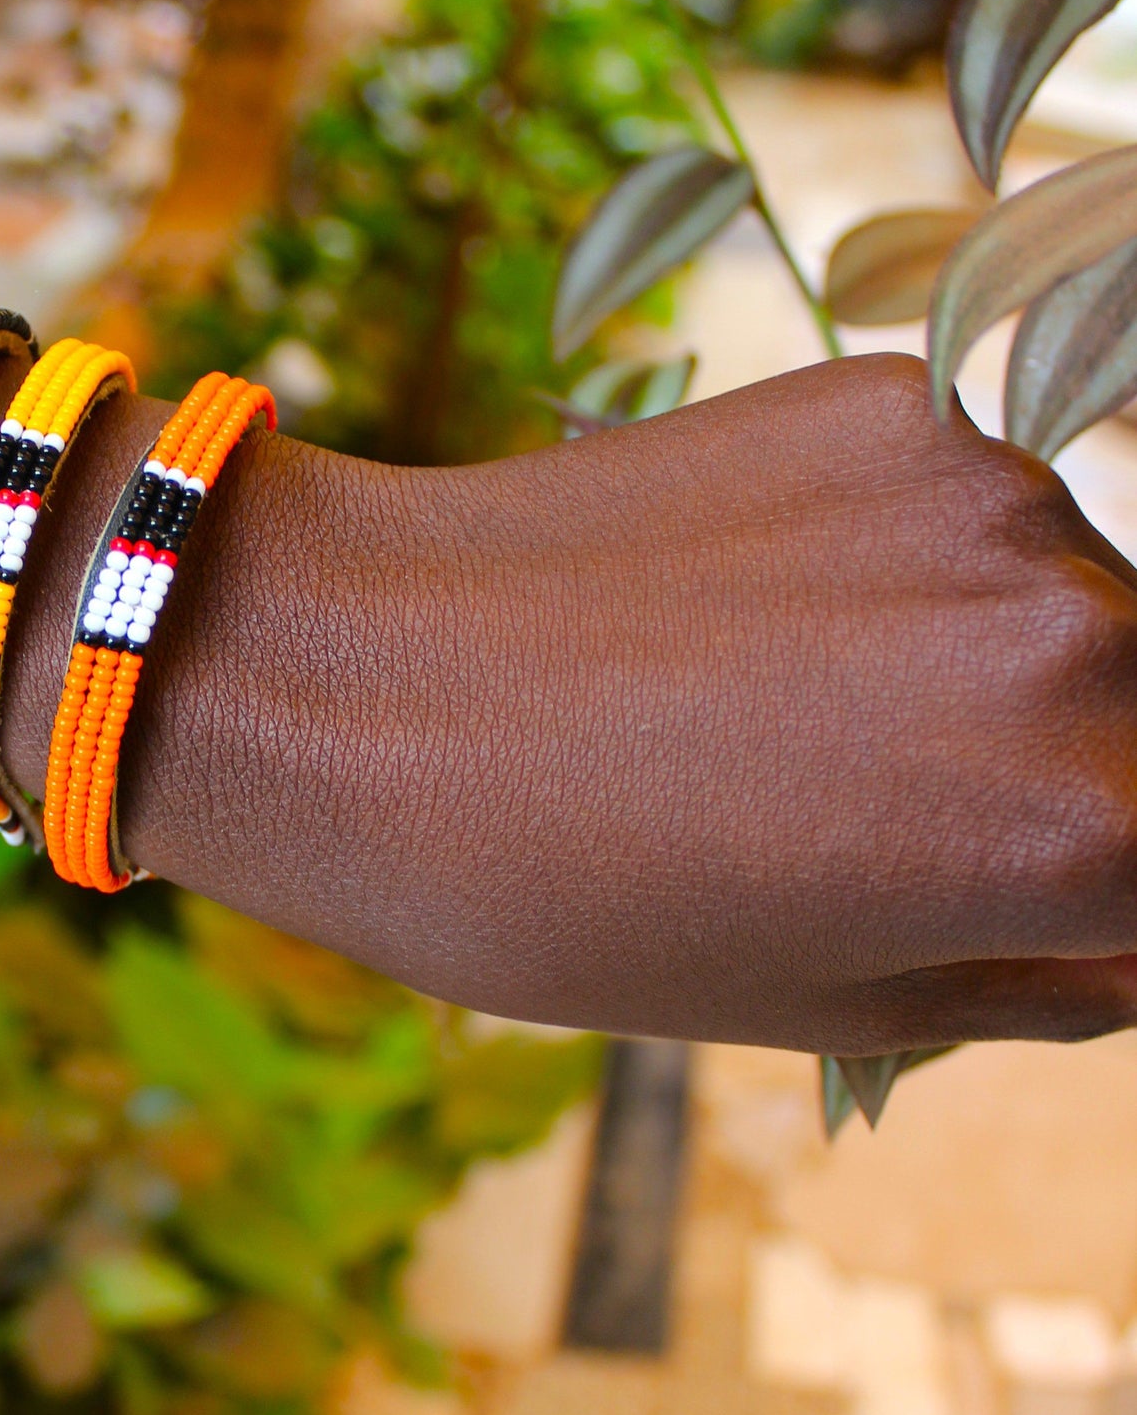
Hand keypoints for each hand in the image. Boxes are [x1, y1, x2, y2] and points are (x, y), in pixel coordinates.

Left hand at [149, 349, 1136, 1049]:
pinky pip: (981, 514)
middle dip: (1094, 789)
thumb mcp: (843, 1009)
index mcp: (1080, 835)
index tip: (1026, 904)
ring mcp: (997, 500)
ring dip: (1017, 672)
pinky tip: (772, 616)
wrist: (354, 682)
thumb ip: (1070, 969)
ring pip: (1094, 610)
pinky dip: (924, 571)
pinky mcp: (904, 405)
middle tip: (912, 824)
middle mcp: (1086, 646)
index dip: (1114, 905)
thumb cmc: (568, 897)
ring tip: (813, 720)